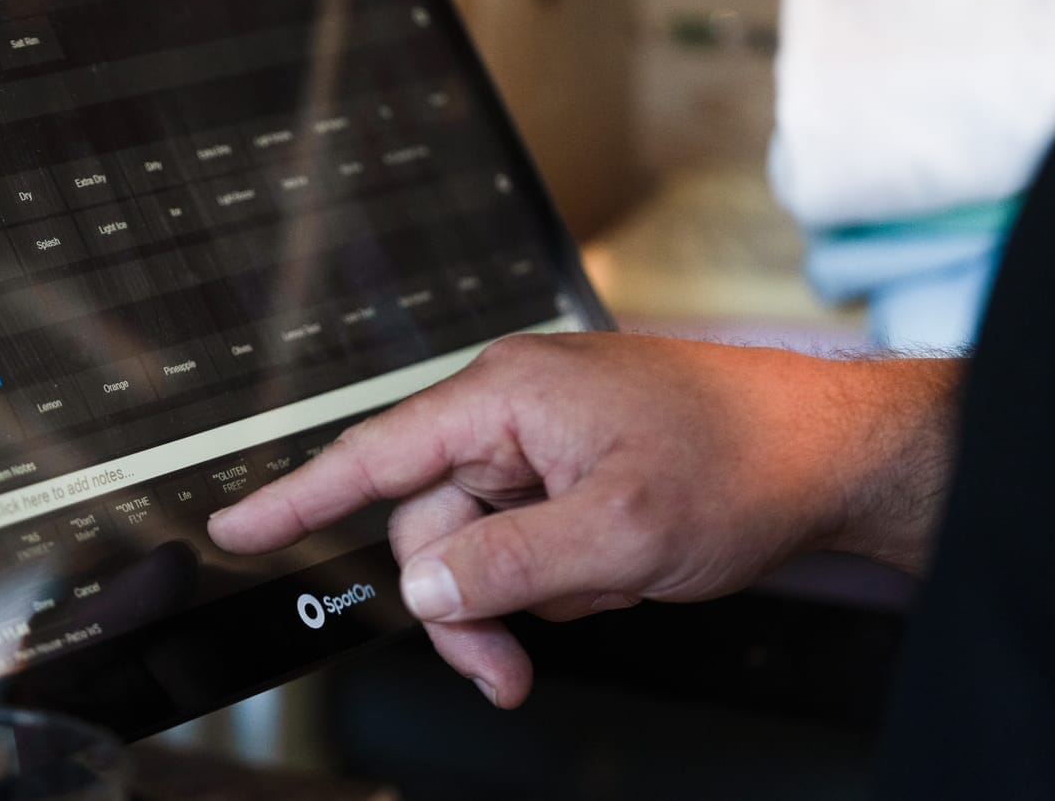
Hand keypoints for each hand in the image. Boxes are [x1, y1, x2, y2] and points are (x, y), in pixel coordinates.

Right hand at [208, 332, 960, 707]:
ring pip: (479, 545)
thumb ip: (506, 564)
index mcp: (504, 396)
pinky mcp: (569, 472)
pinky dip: (559, 578)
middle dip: (464, 603)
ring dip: (522, 596)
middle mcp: (511, 412)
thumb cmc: (741, 459)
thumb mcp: (618, 533)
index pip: (374, 454)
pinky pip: (524, 543)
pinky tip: (617, 572)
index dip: (297, 498)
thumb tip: (423, 588)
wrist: (831, 455)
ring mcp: (541, 444)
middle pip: (429, 525)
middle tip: (501, 671)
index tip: (238, 532)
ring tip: (603, 595)